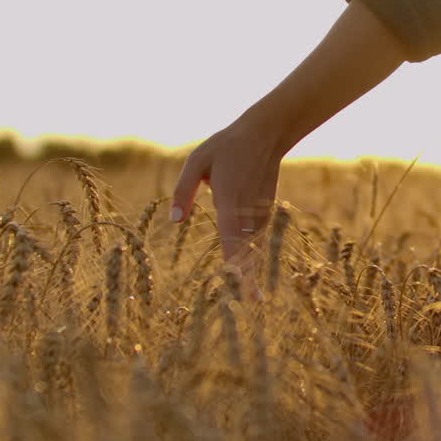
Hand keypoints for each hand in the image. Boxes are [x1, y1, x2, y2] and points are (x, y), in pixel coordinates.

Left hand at [170, 118, 285, 295]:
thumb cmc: (227, 146)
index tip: (240, 288)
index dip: (236, 264)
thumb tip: (174, 222)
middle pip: (249, 249)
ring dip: (254, 270)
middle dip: (250, 278)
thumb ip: (183, 191)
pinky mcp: (266, 211)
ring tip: (254, 298)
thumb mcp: (197, 161)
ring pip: (256, 246)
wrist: (266, 134)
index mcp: (229, 199)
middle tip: (253, 306)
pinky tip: (252, 272)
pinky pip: (257, 238)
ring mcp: (260, 211)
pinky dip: (255, 255)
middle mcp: (247, 209)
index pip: (231, 238)